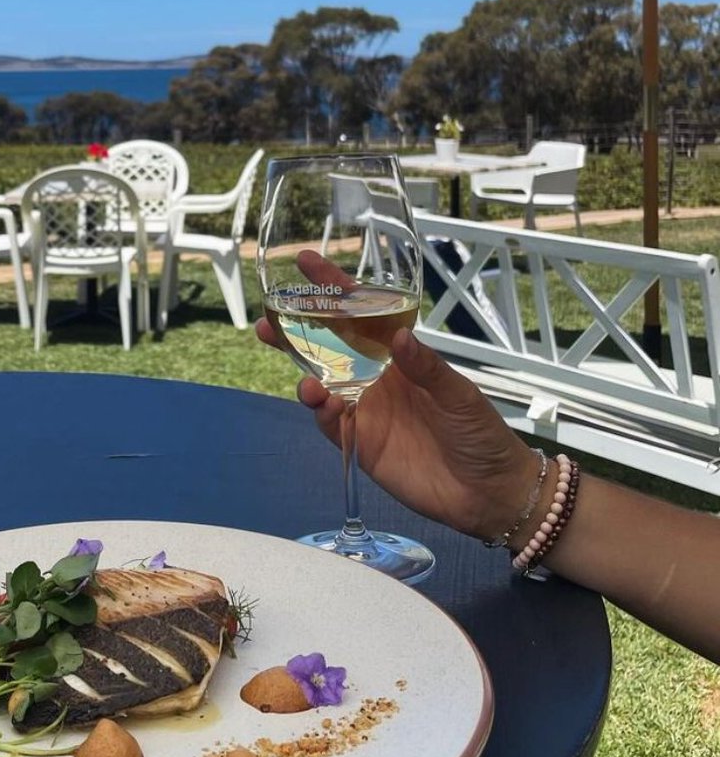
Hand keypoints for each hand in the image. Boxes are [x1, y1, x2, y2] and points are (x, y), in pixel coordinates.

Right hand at [255, 253, 536, 539]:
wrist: (489, 493)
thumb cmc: (481, 433)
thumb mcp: (460, 394)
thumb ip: (427, 367)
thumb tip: (399, 335)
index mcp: (399, 356)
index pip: (360, 315)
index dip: (334, 289)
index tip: (306, 262)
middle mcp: (375, 378)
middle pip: (327, 348)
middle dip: (294, 332)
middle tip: (267, 319)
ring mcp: (365, 411)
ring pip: (321, 385)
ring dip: (304, 376)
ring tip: (304, 380)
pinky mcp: (360, 444)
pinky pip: (332, 424)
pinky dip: (322, 413)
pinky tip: (321, 403)